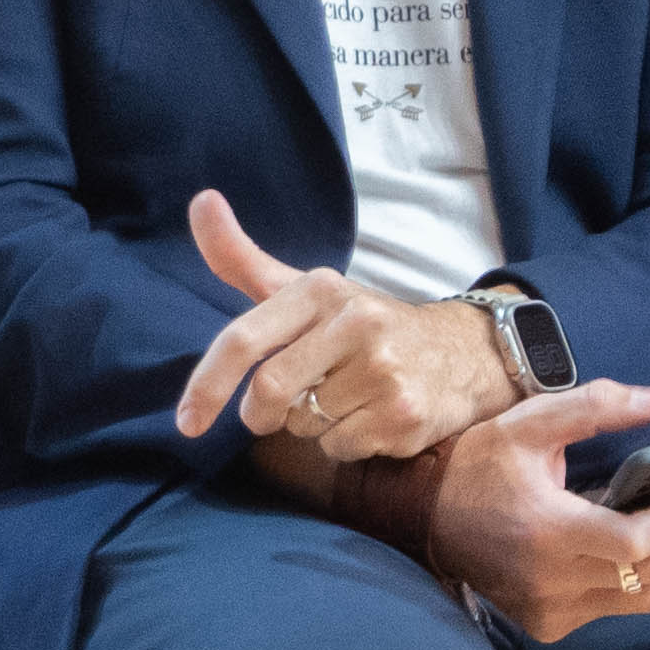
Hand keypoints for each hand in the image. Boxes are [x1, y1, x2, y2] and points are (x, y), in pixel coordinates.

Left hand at [170, 191, 514, 465]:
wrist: (463, 353)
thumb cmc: (364, 325)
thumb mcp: (307, 289)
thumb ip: (244, 258)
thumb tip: (201, 201)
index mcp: (322, 289)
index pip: (244, 339)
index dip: (207, 384)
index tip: (187, 422)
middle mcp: (357, 323)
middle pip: (270, 391)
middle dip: (261, 413)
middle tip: (275, 412)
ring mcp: (385, 371)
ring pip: (304, 425)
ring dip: (309, 425)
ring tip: (345, 398)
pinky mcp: (404, 415)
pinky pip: (339, 448)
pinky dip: (344, 443)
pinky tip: (371, 417)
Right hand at [387, 378, 649, 642]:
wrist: (421, 517)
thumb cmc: (477, 466)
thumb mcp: (529, 422)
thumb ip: (595, 406)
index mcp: (546, 532)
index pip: (638, 543)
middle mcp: (550, 581)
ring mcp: (550, 610)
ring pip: (644, 599)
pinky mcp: (549, 623)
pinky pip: (619, 608)